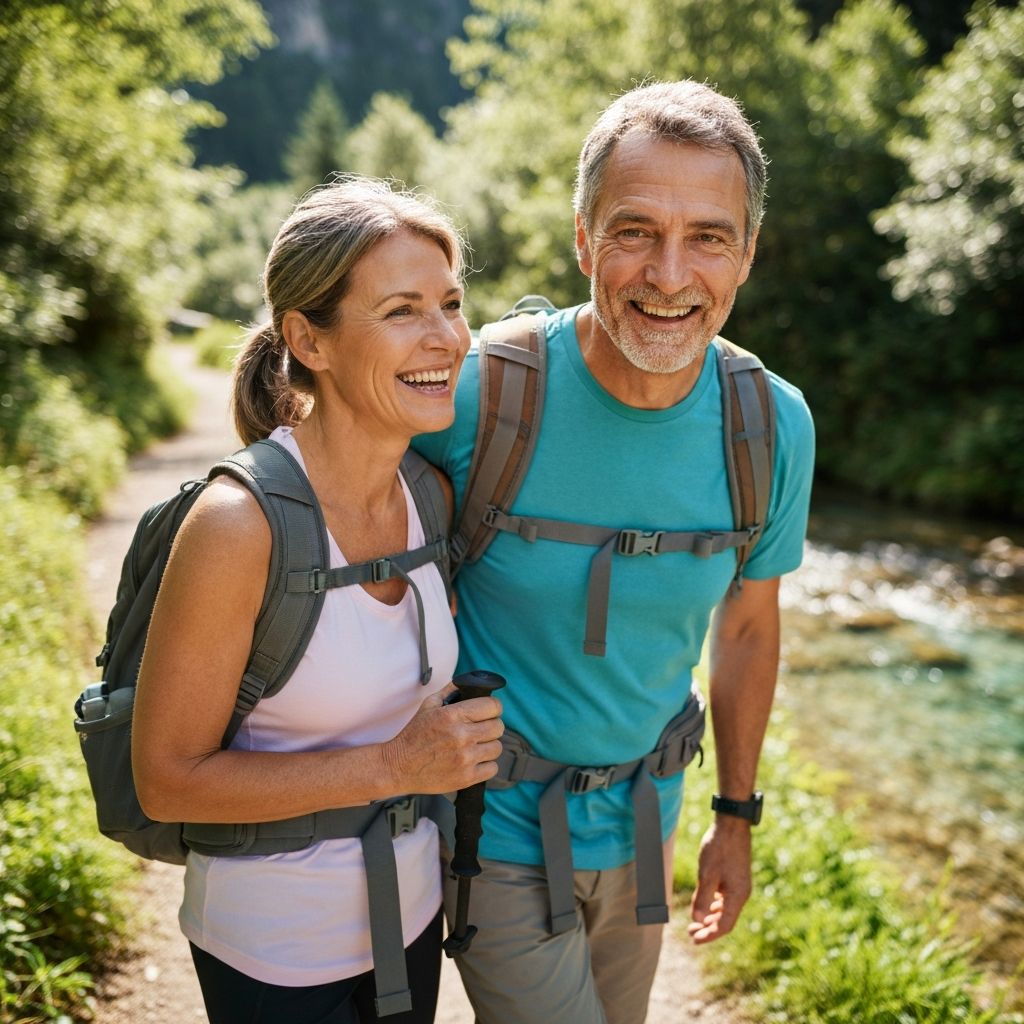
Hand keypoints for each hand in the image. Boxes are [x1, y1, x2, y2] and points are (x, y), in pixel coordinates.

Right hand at [382, 683, 503, 794]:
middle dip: (492, 725)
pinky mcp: (466, 777)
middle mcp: (461, 736)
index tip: (489, 711)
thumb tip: (468, 682)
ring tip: (475, 745)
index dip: (493, 707)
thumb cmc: (414, 736)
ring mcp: (465, 758)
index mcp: (452, 715)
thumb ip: (450, 691)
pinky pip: (492, 768)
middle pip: (498, 727)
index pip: (492, 706)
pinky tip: (474, 761)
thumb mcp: (428, 706)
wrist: (398, 767)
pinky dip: (486, 765)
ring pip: (497, 747)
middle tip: (481, 729)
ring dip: (488, 745)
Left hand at [687, 818, 752, 943]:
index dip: (709, 935)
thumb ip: (702, 898)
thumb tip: (697, 921)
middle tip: (691, 932)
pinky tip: (705, 904)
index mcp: (737, 896)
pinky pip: (726, 898)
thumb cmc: (719, 848)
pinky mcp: (736, 877)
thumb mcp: (707, 874)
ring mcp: (739, 885)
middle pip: (725, 919)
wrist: (731, 825)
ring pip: (725, 909)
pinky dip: (715, 905)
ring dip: (711, 917)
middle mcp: (741, 894)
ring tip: (696, 921)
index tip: (694, 939)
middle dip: (708, 928)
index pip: (724, 925)